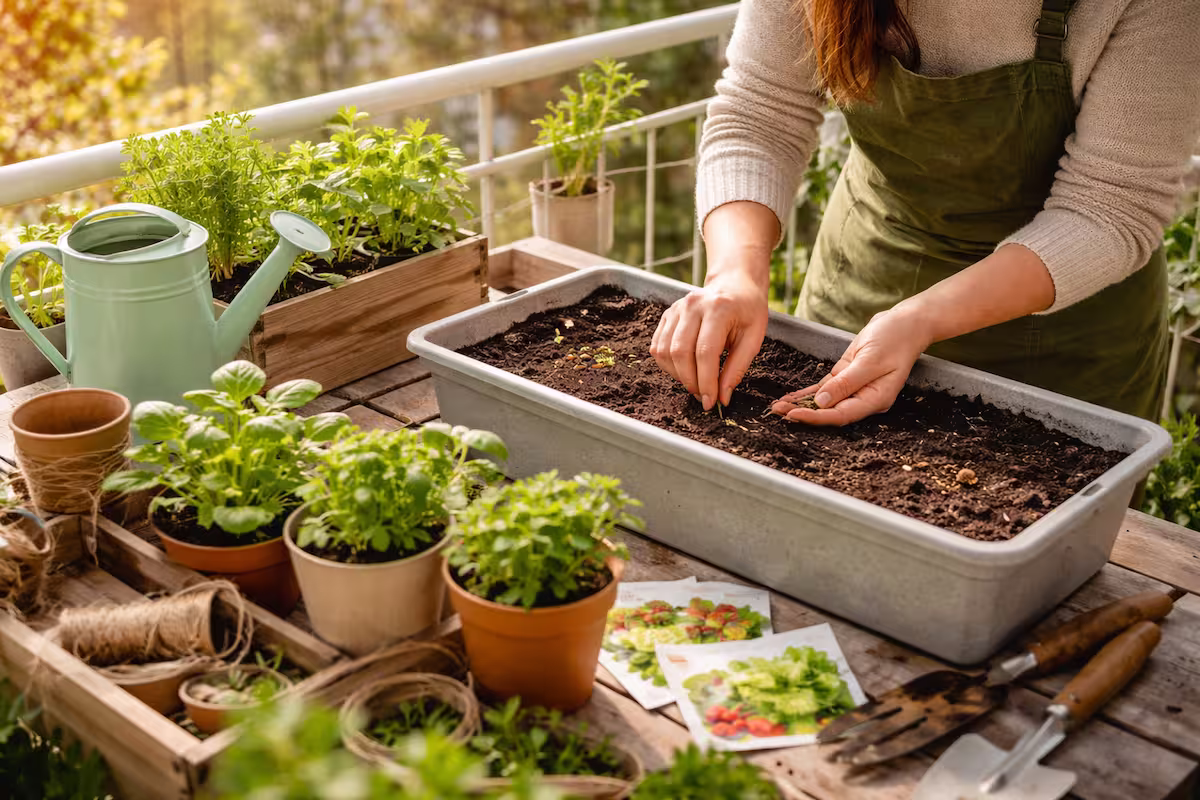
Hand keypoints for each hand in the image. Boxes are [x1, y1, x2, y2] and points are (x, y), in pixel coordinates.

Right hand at [650, 275, 768, 409]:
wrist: (734, 285)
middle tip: (703, 395)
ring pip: (665, 351)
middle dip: (691, 381)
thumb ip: (736, 368)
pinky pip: (657, 347)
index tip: (711, 401)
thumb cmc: (747, 311)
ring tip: (695, 382)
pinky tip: (684, 370)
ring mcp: (676, 308)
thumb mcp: (753, 338)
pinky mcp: (667, 315)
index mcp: (718, 308)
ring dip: (678, 375)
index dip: (706, 382)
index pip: (705, 352)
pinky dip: (668, 365)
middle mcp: (692, 305)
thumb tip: (722, 397)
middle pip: (680, 353)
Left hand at [771, 304, 933, 425]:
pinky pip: (824, 389)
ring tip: (776, 407)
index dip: (815, 417)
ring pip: (824, 401)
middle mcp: (863, 398)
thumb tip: (822, 402)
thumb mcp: (870, 359)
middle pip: (829, 412)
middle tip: (776, 412)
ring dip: (801, 404)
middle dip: (802, 412)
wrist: (905, 323)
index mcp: (875, 399)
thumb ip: (847, 383)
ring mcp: (854, 389)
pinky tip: (789, 398)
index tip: (793, 415)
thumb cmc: (895, 338)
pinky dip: (807, 393)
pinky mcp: (846, 377)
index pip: (840, 415)